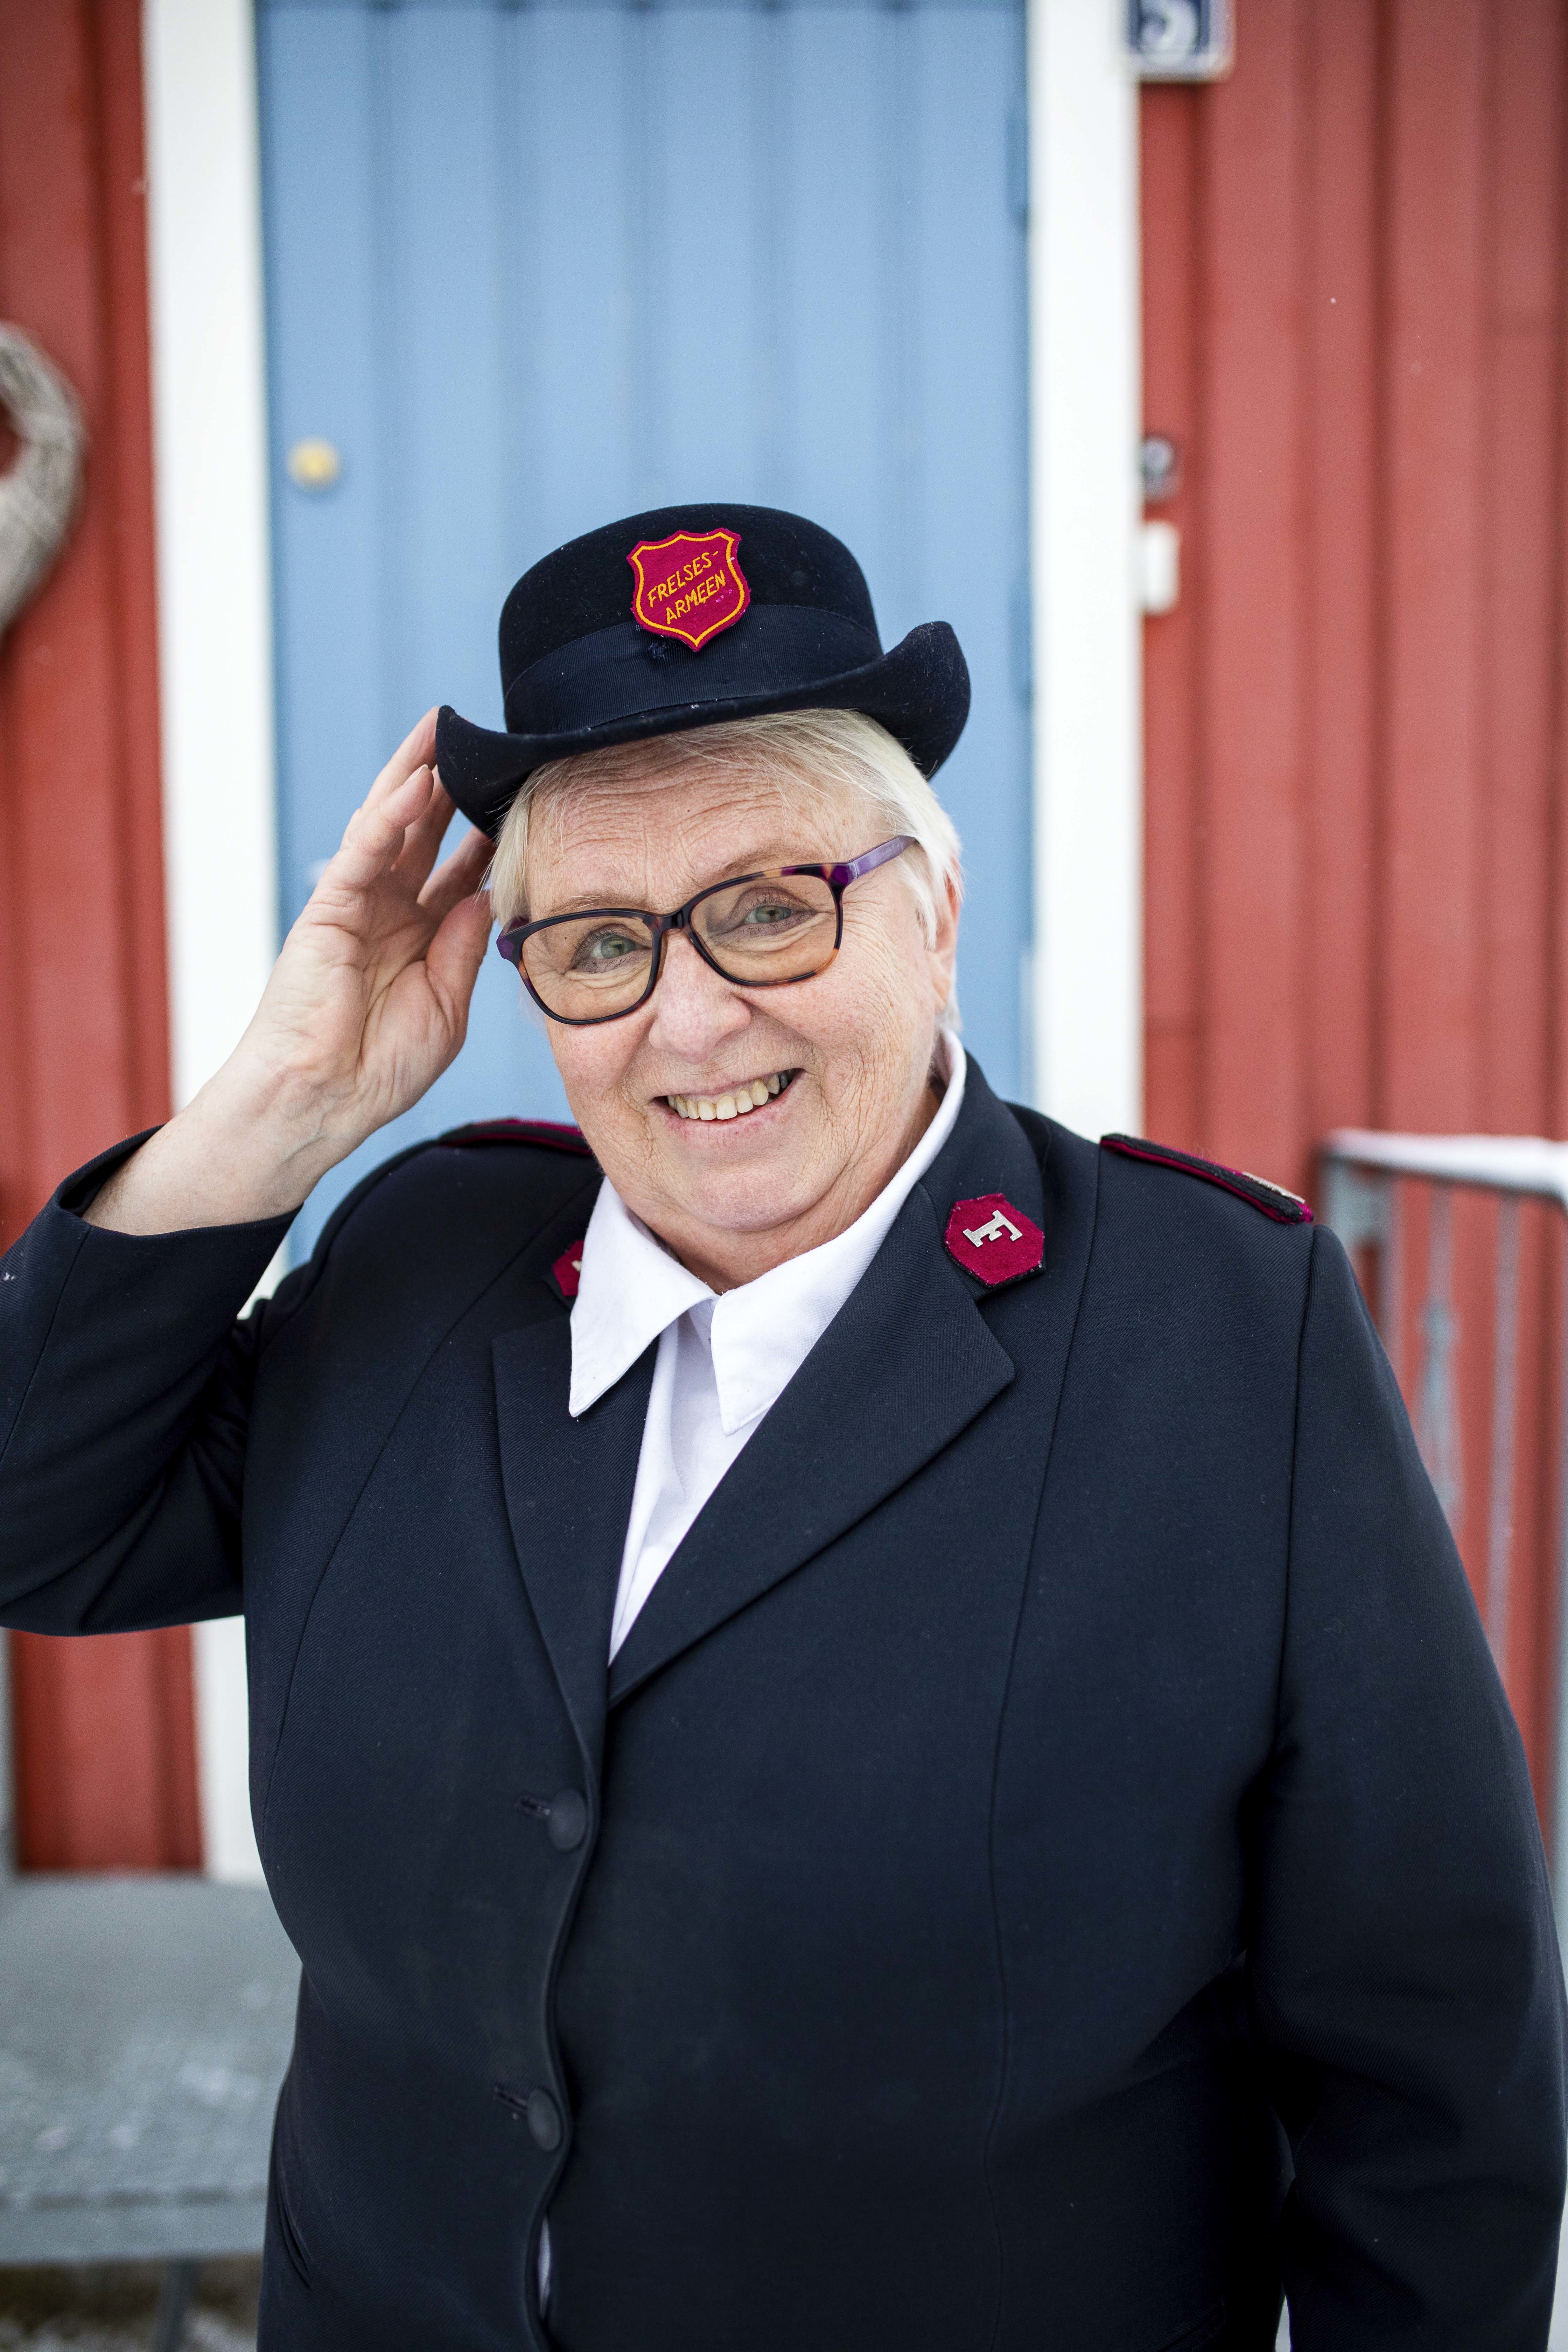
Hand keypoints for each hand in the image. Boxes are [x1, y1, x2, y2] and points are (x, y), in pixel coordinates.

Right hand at [88, 712, 493, 1232]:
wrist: (326, 1100)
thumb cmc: (381, 1067)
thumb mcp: (449, 1008)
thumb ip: (465, 948)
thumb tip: (487, 894)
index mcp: (421, 937)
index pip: (459, 870)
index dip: (484, 832)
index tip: (518, 795)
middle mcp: (390, 912)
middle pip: (425, 833)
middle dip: (449, 786)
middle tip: (479, 739)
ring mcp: (358, 905)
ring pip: (390, 826)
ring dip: (416, 777)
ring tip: (443, 730)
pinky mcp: (329, 909)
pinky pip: (364, 851)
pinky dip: (389, 815)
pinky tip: (416, 781)